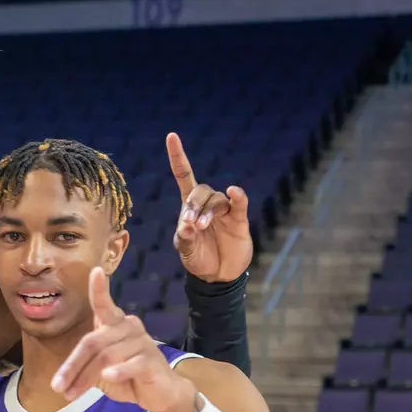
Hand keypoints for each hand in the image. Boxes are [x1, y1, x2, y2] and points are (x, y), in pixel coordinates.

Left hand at [52, 268, 199, 411]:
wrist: (160, 394)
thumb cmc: (127, 377)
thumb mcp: (100, 371)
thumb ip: (85, 367)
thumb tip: (62, 380)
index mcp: (115, 325)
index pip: (104, 305)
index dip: (100, 289)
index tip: (96, 271)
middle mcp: (129, 327)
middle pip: (93, 342)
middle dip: (72, 365)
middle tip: (57, 386)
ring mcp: (142, 342)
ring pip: (107, 356)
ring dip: (86, 378)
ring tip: (72, 395)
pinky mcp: (152, 360)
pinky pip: (132, 363)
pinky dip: (118, 371)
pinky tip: (108, 376)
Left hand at [168, 132, 251, 282]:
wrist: (218, 276)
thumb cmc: (198, 258)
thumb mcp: (185, 251)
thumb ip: (184, 238)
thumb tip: (187, 225)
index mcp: (189, 207)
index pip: (183, 175)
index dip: (178, 156)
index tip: (171, 136)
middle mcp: (206, 204)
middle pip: (200, 191)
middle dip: (192, 206)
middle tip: (190, 225)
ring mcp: (224, 211)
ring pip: (216, 200)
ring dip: (207, 212)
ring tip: (201, 228)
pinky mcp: (239, 219)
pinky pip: (239, 203)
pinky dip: (238, 196)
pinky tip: (234, 192)